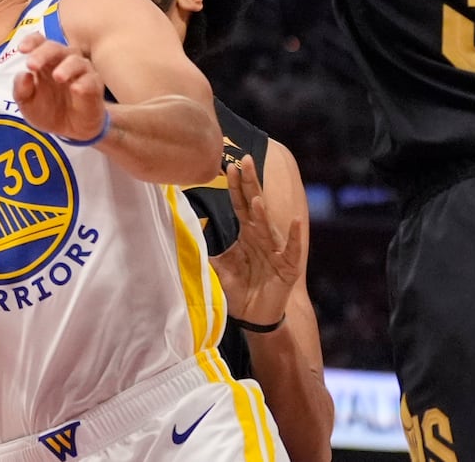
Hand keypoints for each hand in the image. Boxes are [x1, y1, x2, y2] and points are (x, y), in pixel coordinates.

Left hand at [13, 33, 109, 143]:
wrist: (70, 131)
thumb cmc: (49, 111)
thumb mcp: (28, 105)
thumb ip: (21, 91)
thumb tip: (23, 75)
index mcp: (45, 62)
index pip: (39, 42)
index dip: (31, 42)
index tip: (21, 50)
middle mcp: (63, 62)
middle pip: (55, 48)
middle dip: (43, 54)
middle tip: (32, 65)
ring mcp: (81, 72)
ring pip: (76, 61)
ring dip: (66, 67)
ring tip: (57, 76)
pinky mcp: (94, 86)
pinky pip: (92, 80)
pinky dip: (84, 83)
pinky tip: (76, 88)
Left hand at [210, 155, 303, 326]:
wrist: (256, 315)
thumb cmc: (240, 287)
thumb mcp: (217, 268)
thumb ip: (204, 251)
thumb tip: (181, 235)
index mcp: (247, 232)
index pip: (240, 203)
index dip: (235, 185)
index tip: (229, 165)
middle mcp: (262, 236)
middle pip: (255, 205)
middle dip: (250, 183)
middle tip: (246, 160)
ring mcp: (276, 250)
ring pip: (268, 227)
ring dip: (263, 212)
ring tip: (256, 198)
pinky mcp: (288, 266)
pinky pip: (291, 249)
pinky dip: (293, 236)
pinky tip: (294, 220)